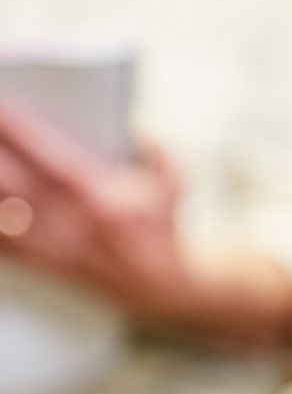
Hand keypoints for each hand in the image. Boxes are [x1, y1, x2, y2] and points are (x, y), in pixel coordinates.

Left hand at [0, 104, 291, 349]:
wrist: (160, 288)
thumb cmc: (161, 234)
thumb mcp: (173, 187)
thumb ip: (159, 153)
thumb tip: (140, 131)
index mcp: (100, 199)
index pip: (50, 157)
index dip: (20, 129)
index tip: (3, 105)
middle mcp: (70, 223)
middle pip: (12, 183)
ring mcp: (53, 246)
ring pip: (2, 214)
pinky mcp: (43, 263)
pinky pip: (4, 247)